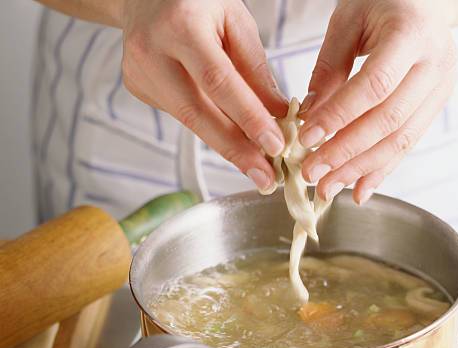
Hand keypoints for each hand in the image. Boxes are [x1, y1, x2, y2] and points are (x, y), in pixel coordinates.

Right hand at [121, 0, 287, 190]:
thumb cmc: (197, 2)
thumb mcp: (235, 21)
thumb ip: (255, 70)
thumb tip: (279, 116)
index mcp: (181, 26)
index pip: (219, 83)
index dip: (248, 119)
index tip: (275, 147)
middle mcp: (152, 52)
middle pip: (198, 115)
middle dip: (237, 151)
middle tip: (266, 179)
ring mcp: (139, 73)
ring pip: (190, 122)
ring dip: (227, 146)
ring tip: (256, 166)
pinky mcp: (137, 88)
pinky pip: (181, 115)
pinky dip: (209, 127)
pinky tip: (225, 129)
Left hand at [299, 0, 457, 203]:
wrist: (427, 2)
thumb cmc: (382, 3)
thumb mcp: (348, 22)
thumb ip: (328, 69)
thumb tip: (308, 118)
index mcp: (411, 33)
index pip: (372, 86)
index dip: (338, 117)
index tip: (306, 139)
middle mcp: (434, 64)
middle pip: (387, 121)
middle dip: (345, 154)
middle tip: (312, 175)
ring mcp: (440, 88)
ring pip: (399, 140)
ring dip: (360, 171)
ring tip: (328, 189)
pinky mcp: (436, 106)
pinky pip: (407, 145)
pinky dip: (380, 171)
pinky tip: (358, 190)